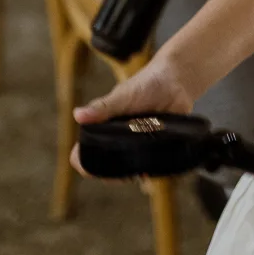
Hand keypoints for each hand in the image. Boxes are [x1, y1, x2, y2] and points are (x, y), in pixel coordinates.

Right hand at [70, 49, 195, 176]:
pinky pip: (149, 166)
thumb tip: (77, 115)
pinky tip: (152, 172)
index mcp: (104, 128)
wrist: (175, 80)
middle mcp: (118, 140)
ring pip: (128, 169)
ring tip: (138, 172)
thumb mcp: (123, 96)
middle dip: (112, 174)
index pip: (85, 153)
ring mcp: (136, 146)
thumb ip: (103, 107)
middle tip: (122, 173)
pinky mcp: (155, 149)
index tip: (93, 169)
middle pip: (107, 167)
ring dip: (131, 173)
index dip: (86, 164)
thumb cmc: (144, 85)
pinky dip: (150, 171)